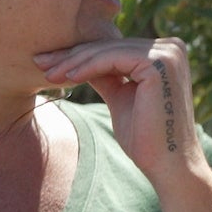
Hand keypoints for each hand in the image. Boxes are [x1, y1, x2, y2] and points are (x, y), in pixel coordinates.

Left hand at [35, 37, 201, 182]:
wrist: (168, 165)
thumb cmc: (146, 138)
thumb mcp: (121, 98)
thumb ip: (106, 77)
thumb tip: (79, 62)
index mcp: (166, 53)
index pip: (115, 49)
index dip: (80, 56)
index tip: (49, 64)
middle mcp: (172, 47)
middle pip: (110, 47)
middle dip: (72, 56)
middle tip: (39, 62)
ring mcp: (168, 53)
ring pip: (108, 51)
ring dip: (74, 62)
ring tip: (48, 74)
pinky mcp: (160, 63)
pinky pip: (113, 59)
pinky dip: (87, 67)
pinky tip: (67, 77)